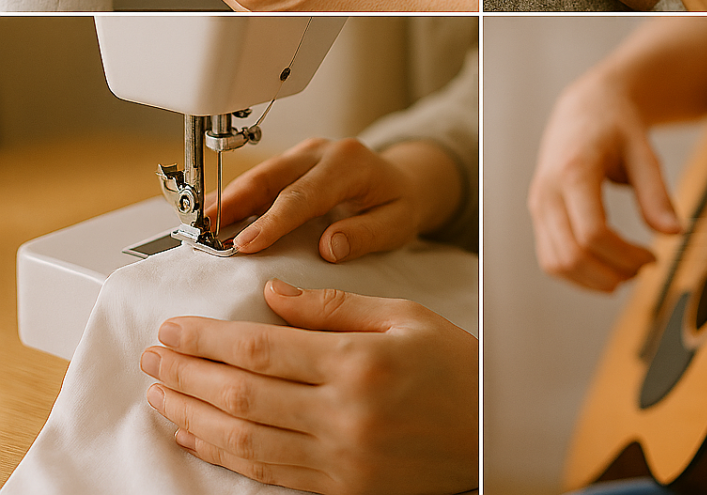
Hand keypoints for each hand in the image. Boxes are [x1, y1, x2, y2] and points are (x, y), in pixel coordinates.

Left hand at [141, 282, 478, 494]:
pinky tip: (196, 434)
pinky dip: (223, 454)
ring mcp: (339, 459)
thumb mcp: (402, 314)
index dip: (208, 338)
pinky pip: (268, 472)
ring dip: (192, 414)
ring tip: (159, 393)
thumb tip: (272, 295)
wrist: (490, 429)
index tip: (174, 327)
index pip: (262, 348)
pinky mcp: (340, 488)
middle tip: (152, 356)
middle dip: (187, 373)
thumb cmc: (452, 364)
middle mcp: (343, 414)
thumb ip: (333, 306)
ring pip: (244, 439)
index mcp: (359, 362)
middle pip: (241, 394)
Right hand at [215, 137, 462, 260]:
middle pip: (269, 177)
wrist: (402, 181)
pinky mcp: (291, 162)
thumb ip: (367, 234)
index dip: (270, 222)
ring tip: (195, 227)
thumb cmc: (400, 203)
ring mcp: (304, 154)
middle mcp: (322, 152)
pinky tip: (211, 216)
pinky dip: (233, 197)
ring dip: (225, 199)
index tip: (243, 245)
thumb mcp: (398, 223)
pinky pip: (259, 179)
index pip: (303, 196)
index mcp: (349, 164)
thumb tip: (330, 247)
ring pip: (258, 175)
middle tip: (200, 232)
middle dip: (232, 203)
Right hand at [528, 64, 680, 292]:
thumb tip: (673, 233)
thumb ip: (656, 192)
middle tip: (643, 267)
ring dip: (593, 280)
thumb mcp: (643, 151)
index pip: (592, 233)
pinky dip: (577, 273)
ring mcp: (539, 203)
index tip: (653, 257)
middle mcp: (548, 190)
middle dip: (611, 274)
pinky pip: (550, 258)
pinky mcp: (539, 213)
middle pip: (571, 255)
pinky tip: (606, 266)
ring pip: (555, 264)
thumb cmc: (615, 124)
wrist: (586, 106)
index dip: (625, 256)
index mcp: (573, 171)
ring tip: (626, 270)